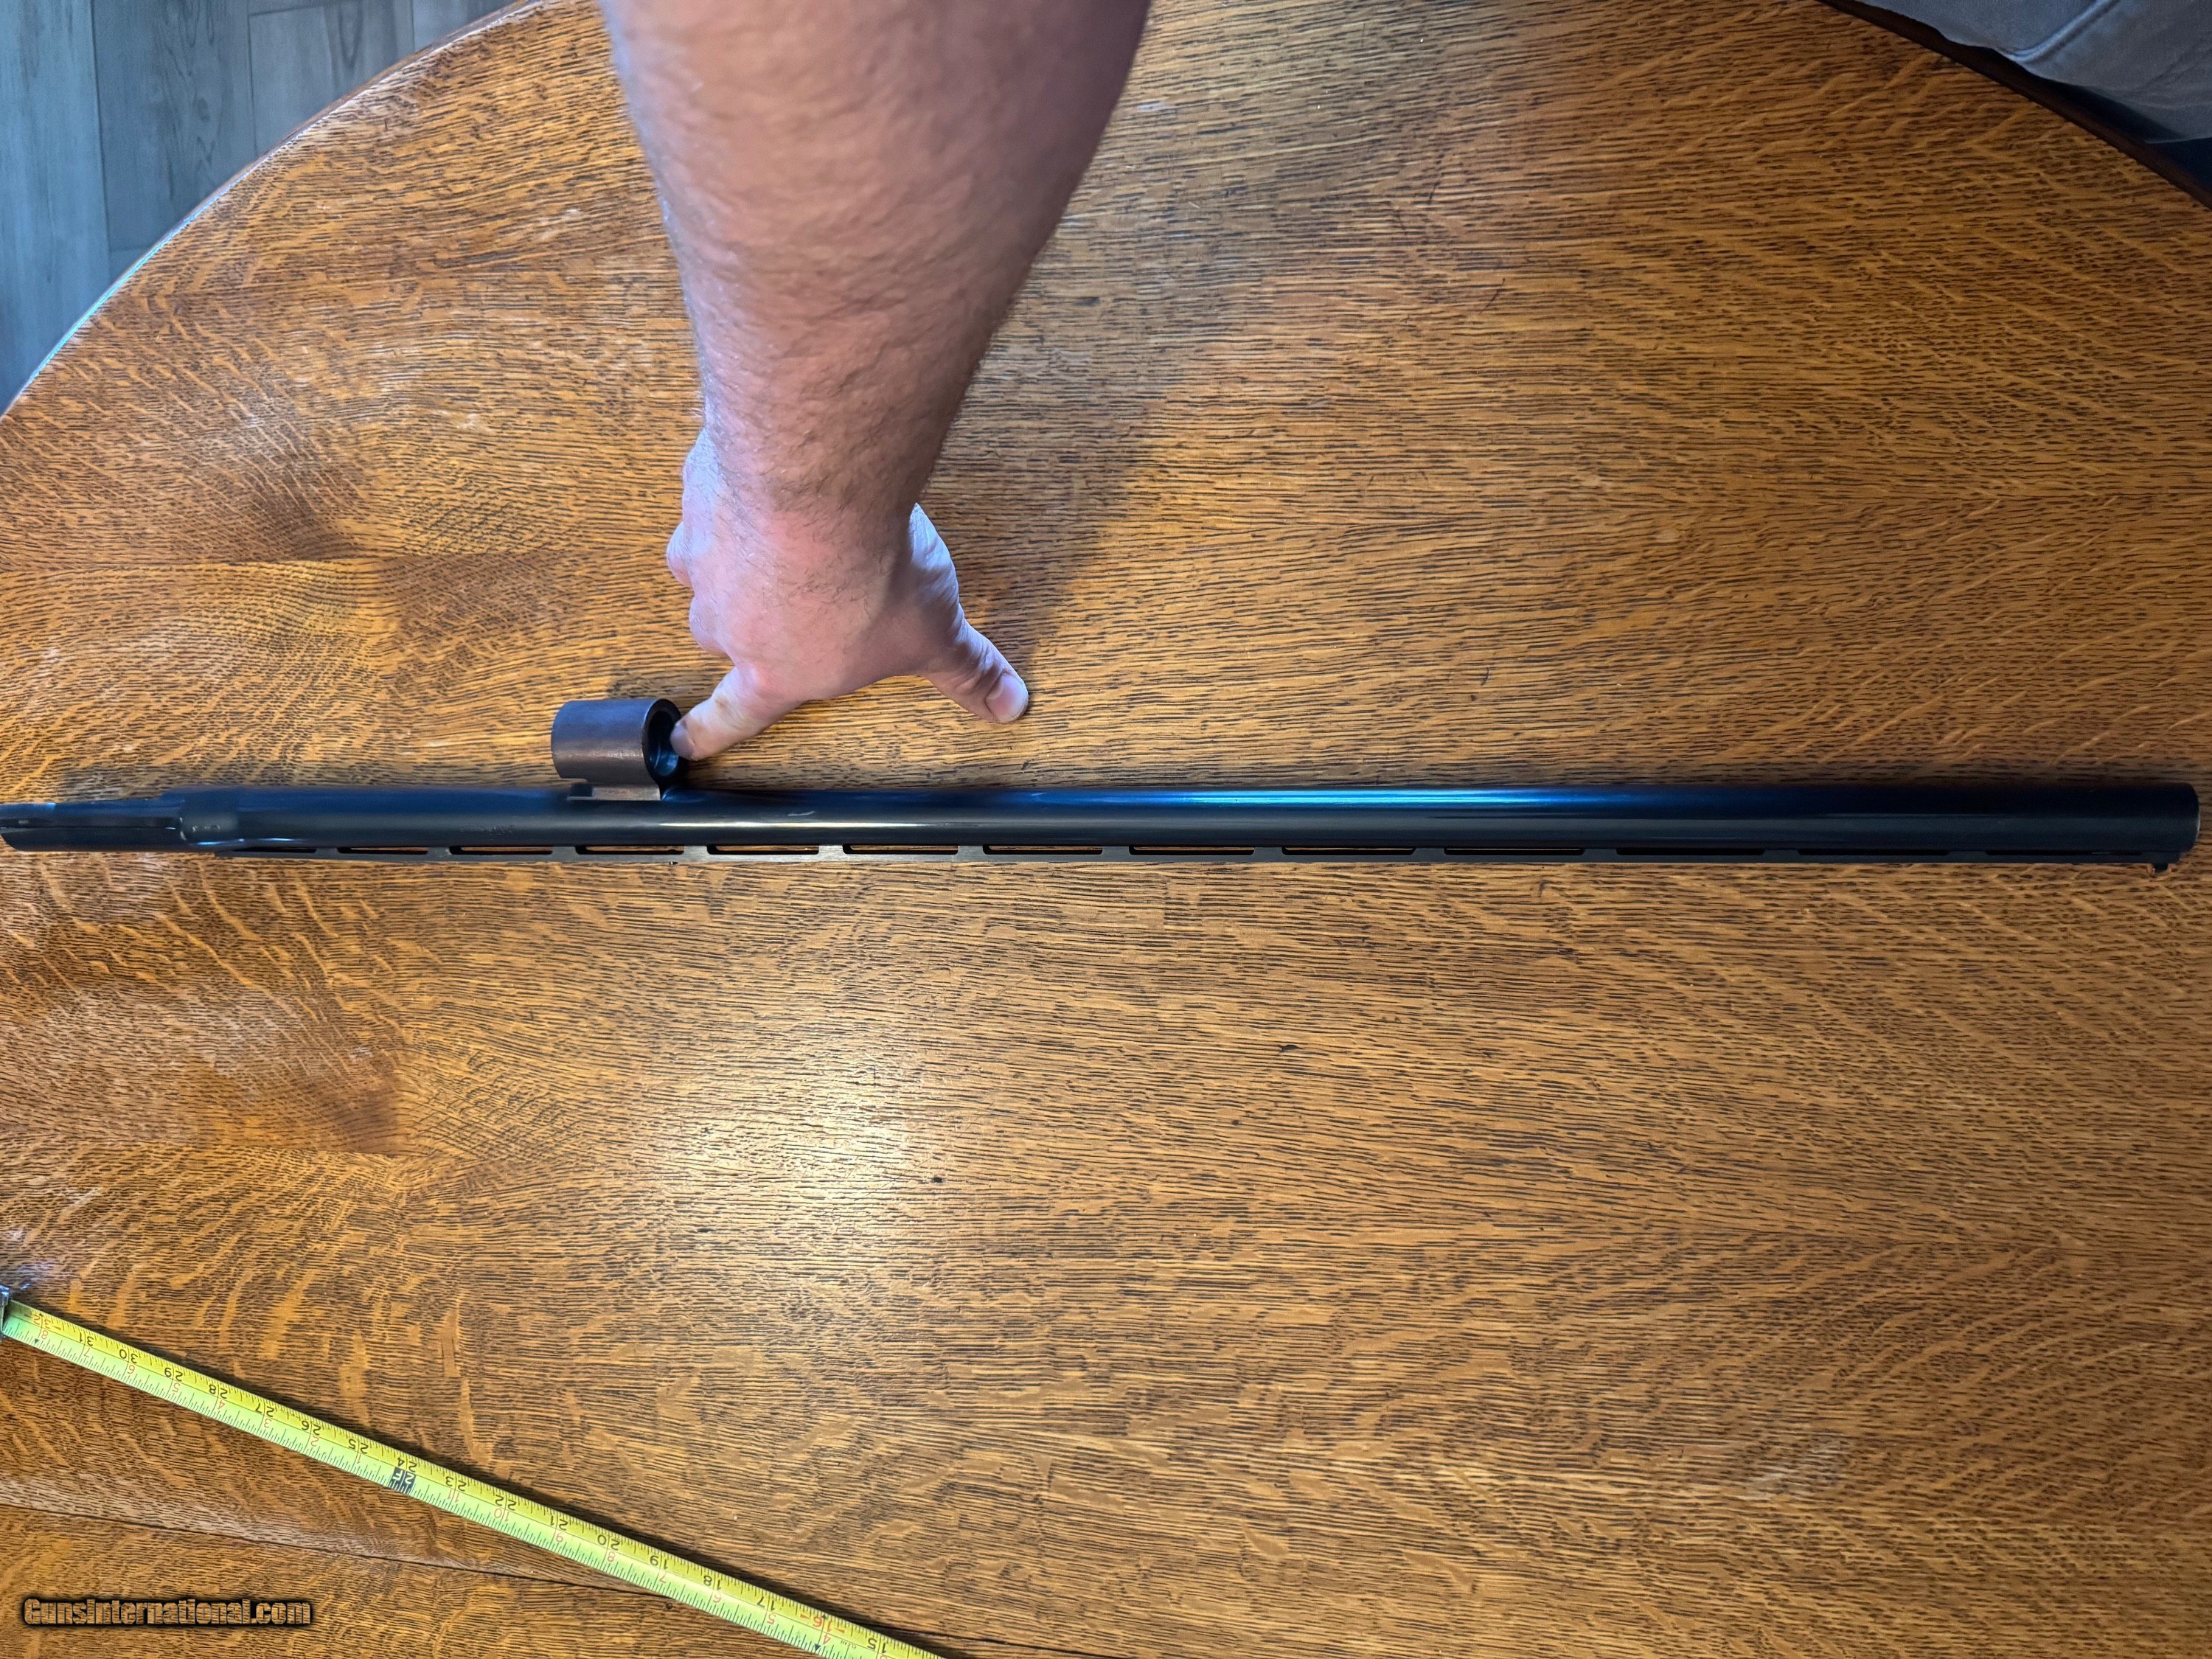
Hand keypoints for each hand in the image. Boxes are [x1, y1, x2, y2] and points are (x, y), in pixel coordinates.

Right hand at [663, 433, 1029, 758]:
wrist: (825, 491)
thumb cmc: (869, 574)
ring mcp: (704, 553)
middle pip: (717, 633)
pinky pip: (708, 495)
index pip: (736, 713)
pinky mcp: (699, 492)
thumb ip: (965, 671)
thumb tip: (1007, 706)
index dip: (707, 731)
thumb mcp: (934, 635)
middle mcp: (727, 618)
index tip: (680, 740)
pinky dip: (730, 489)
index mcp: (776, 669)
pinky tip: (768, 474)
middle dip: (742, 620)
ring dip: (731, 555)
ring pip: (700, 568)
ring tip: (775, 533)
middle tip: (777, 600)